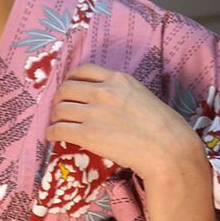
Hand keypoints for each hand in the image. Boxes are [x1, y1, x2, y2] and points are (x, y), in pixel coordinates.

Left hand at [46, 63, 198, 180]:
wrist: (167, 149)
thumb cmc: (163, 127)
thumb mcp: (142, 96)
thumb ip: (121, 93)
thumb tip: (105, 102)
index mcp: (118, 79)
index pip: (83, 71)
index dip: (70, 80)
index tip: (69, 89)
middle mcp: (102, 92)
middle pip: (66, 89)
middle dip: (60, 99)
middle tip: (60, 109)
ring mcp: (93, 113)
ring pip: (59, 108)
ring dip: (55, 117)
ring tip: (57, 124)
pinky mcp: (87, 134)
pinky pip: (58, 129)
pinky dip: (51, 133)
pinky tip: (53, 137)